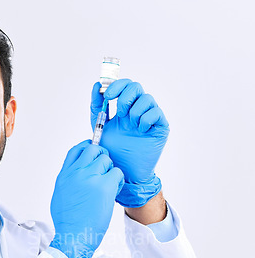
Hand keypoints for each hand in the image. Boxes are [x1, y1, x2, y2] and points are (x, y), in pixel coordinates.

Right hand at [50, 140, 123, 257]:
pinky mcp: (104, 186)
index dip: (87, 146)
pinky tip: (114, 190)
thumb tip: (78, 173)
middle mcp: (76, 173)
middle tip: (105, 168)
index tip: (94, 149)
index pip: (76, 150)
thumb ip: (69, 180)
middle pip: (93, 150)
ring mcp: (90, 178)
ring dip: (110, 170)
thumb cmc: (67, 221)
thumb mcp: (60, 195)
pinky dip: (118, 180)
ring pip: (107, 160)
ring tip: (109, 185)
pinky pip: (117, 173)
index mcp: (64, 175)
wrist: (73, 236)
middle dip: (102, 155)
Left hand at [90, 79, 168, 206]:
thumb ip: (97, 107)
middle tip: (120, 113)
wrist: (124, 172)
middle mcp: (137, 110)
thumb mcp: (100, 128)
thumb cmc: (113, 152)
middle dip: (125, 97)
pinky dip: (146, 118)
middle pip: (136, 87)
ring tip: (130, 125)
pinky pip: (156, 112)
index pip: (123, 86)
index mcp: (123, 108)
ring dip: (135, 110)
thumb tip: (96, 85)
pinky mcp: (160, 127)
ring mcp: (149, 118)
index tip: (107, 95)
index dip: (116, 85)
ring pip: (146, 98)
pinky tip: (140, 130)